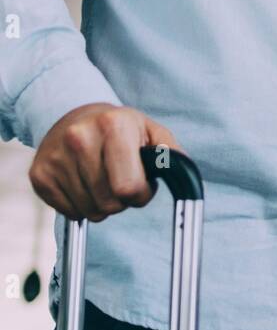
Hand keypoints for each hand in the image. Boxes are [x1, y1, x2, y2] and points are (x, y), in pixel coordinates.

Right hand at [29, 102, 187, 222]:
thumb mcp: (152, 132)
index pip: (128, 187)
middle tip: (119, 179)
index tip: (140, 183)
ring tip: (101, 179)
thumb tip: (183, 176)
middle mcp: (80, 138)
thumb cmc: (120, 129)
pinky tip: (82, 183)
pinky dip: (80, 205)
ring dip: (100, 204)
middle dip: (121, 200)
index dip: (141, 194)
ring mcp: (56, 157)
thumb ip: (171, 155)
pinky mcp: (39, 174)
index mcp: (113, 125)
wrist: (75, 117)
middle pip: (109, 203)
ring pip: (89, 211)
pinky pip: (68, 212)